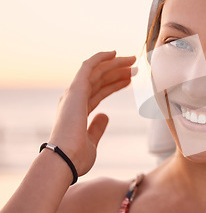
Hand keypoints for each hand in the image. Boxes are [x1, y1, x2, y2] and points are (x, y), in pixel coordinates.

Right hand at [47, 51, 135, 176]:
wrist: (65, 159)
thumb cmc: (76, 157)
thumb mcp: (92, 141)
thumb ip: (97, 127)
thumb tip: (105, 116)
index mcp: (77, 112)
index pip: (98, 93)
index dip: (114, 85)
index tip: (129, 80)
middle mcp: (74, 100)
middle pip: (99, 80)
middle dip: (117, 72)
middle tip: (134, 67)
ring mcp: (74, 94)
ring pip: (96, 72)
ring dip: (114, 64)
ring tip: (132, 60)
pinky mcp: (76, 90)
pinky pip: (88, 67)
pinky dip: (100, 58)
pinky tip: (113, 53)